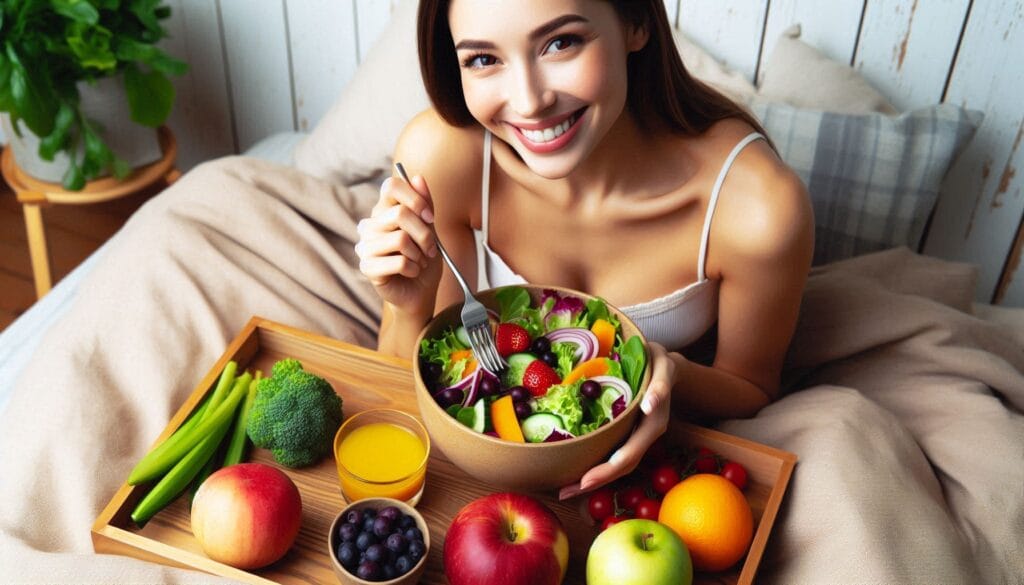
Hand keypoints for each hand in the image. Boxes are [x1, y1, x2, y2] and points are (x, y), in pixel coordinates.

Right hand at [355, 174, 441, 310]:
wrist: (420, 291)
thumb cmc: (423, 259)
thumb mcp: (430, 229)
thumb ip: (424, 205)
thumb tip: (418, 178)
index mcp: (383, 211)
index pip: (391, 186)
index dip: (415, 198)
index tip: (430, 218)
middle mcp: (370, 225)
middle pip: (400, 213)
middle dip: (424, 234)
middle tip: (430, 249)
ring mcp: (365, 245)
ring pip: (400, 239)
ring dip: (419, 254)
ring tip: (419, 262)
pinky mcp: (366, 267)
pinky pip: (398, 261)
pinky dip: (413, 268)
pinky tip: (411, 272)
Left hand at [558, 342, 675, 500]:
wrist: (666, 366)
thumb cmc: (659, 363)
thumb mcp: (663, 367)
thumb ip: (660, 386)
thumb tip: (649, 405)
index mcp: (654, 423)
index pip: (631, 452)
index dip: (609, 468)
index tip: (586, 479)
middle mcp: (646, 435)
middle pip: (622, 466)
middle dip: (596, 480)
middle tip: (566, 492)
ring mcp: (637, 437)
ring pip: (618, 465)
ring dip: (593, 479)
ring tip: (566, 489)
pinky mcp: (628, 434)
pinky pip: (613, 454)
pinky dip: (596, 466)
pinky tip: (575, 472)